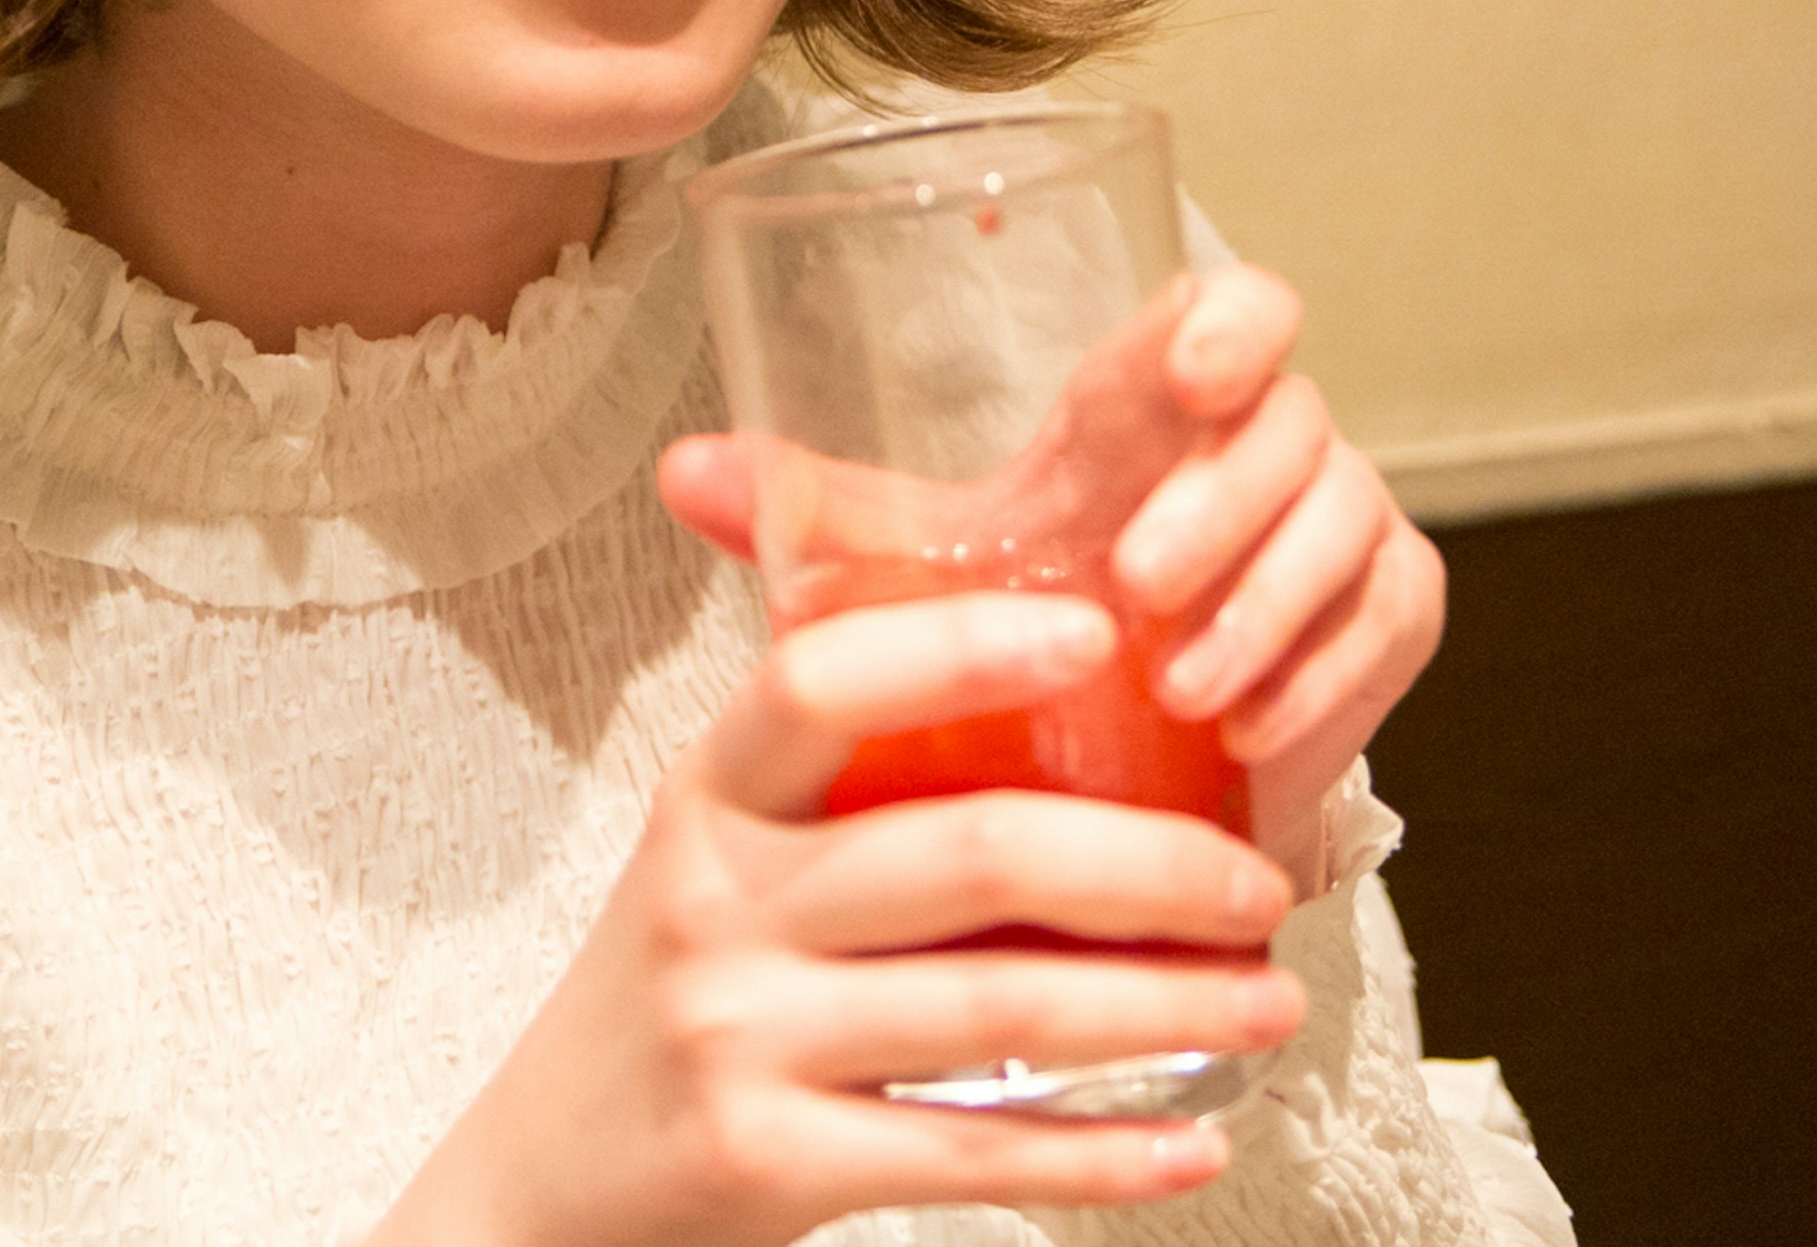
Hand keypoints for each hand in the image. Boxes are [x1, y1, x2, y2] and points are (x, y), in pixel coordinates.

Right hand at [371, 579, 1303, 1246]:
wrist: (545, 1183)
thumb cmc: (681, 986)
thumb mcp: (723, 851)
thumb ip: (847, 769)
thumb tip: (1058, 672)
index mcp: (712, 794)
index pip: (823, 678)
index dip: (962, 646)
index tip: (1096, 633)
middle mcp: (718, 901)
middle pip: (970, 852)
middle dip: (1148, 866)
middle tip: (1259, 882)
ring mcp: (739, 1036)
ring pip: (1000, 1008)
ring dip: (1166, 1004)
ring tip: (1271, 996)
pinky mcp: (768, 1162)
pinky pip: (971, 1150)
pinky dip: (1104, 1156)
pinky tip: (1197, 1141)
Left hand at [662, 265, 1445, 895]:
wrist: (1117, 773)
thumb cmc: (1019, 636)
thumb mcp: (917, 575)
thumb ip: (815, 520)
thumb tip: (685, 471)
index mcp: (1153, 410)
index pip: (1232, 311)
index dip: (1234, 319)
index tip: (1190, 370)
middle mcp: (1259, 449)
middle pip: (1293, 419)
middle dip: (1224, 501)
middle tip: (1139, 586)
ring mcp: (1336, 526)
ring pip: (1350, 517)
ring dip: (1268, 604)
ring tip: (1183, 686)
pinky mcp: (1387, 613)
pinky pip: (1391, 617)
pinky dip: (1324, 677)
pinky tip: (1251, 733)